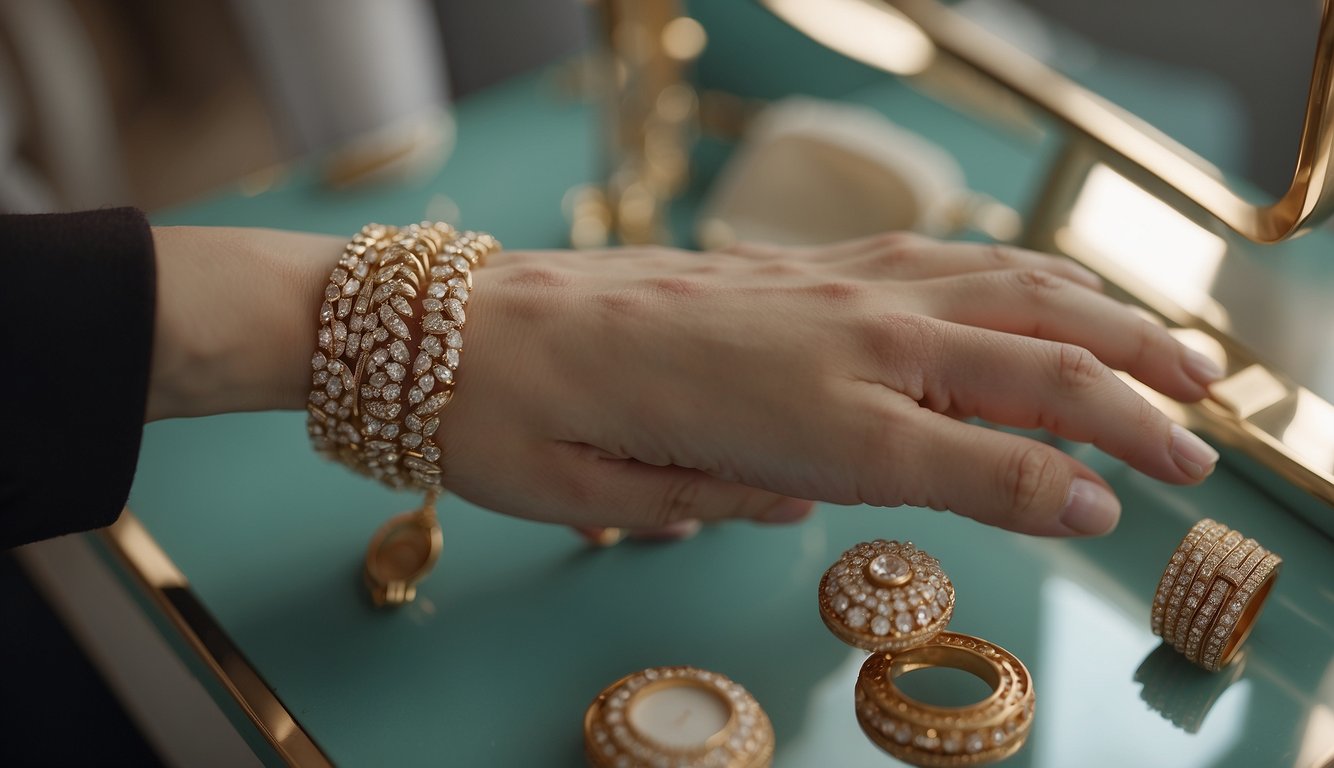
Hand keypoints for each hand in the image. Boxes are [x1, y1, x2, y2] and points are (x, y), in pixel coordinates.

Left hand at [444, 233, 1220, 536]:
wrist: (455, 327)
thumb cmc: (527, 426)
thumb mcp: (633, 502)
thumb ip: (746, 500)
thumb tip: (821, 497)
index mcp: (800, 412)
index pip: (971, 458)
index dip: (1056, 489)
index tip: (1116, 514)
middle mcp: (832, 335)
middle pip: (1024, 360)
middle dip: (1129, 402)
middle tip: (1202, 440)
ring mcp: (820, 285)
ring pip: (1001, 290)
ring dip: (1101, 320)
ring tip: (1172, 352)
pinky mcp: (796, 264)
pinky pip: (939, 258)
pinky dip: (1018, 274)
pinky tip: (1048, 290)